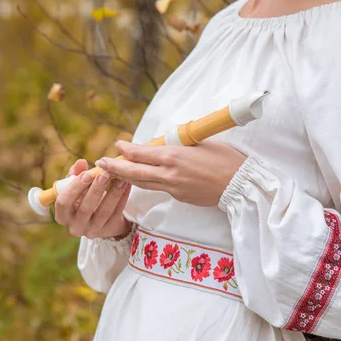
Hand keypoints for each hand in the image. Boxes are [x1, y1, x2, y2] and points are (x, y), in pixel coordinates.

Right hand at [54, 159, 132, 237]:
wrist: (100, 217)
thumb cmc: (83, 197)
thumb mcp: (77, 187)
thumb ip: (76, 174)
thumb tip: (81, 163)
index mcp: (62, 215)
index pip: (63, 202)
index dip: (75, 188)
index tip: (87, 174)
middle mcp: (75, 226)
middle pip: (85, 208)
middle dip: (96, 189)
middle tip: (105, 174)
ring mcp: (92, 231)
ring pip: (104, 211)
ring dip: (113, 193)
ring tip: (121, 178)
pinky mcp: (108, 230)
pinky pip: (117, 213)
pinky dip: (123, 198)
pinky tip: (127, 184)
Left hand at [96, 140, 245, 206]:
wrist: (239, 185)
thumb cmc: (224, 158)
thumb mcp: (199, 144)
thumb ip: (177, 145)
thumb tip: (163, 145)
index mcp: (173, 156)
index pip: (141, 153)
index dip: (126, 149)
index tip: (117, 144)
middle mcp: (169, 174)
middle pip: (134, 173)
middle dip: (115, 168)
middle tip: (101, 163)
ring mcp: (173, 188)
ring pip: (143, 183)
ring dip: (127, 178)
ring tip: (115, 172)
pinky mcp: (179, 197)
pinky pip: (159, 188)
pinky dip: (148, 182)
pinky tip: (143, 178)